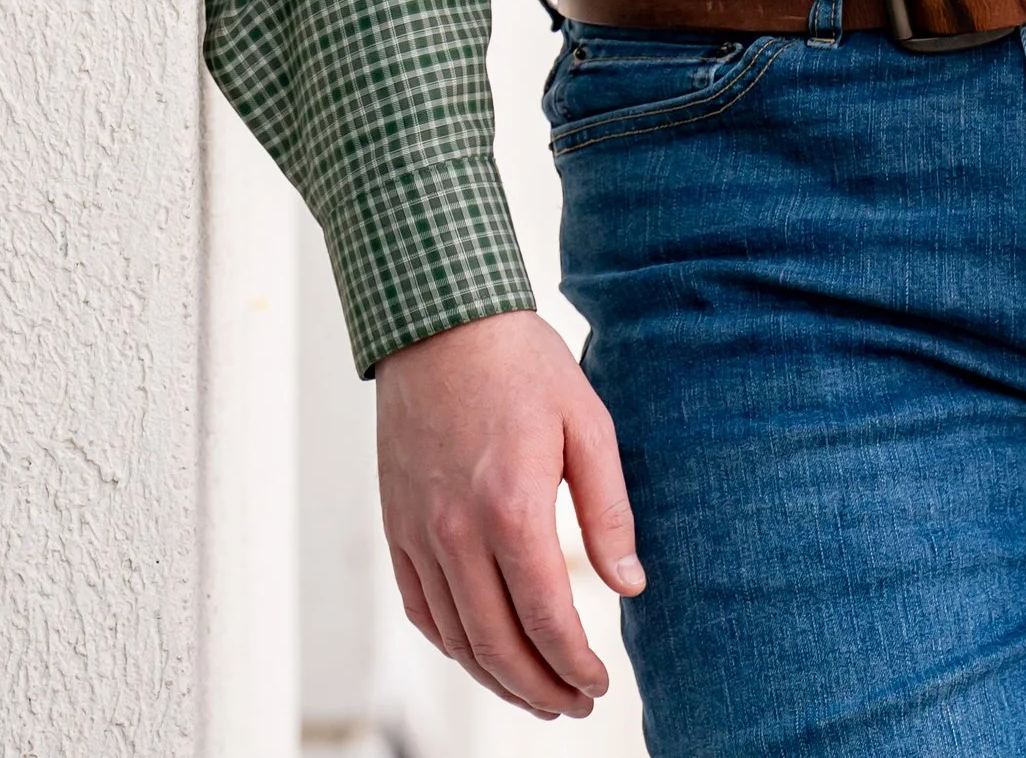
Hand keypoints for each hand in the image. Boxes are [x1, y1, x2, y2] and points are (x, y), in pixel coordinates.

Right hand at [376, 309, 643, 719]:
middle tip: (573, 703)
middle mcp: (456, 532)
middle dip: (539, 689)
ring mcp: (418, 533)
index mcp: (512, 507)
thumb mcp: (588, 423)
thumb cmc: (521, 364)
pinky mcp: (395, 525)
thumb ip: (609, 510)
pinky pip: (420, 608)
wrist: (439, 321)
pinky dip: (452, 644)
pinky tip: (481, 652)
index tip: (598, 683)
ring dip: (496, 679)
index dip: (574, 664)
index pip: (545, 618)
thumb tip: (629, 584)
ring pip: (455, 638)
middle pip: (497, 645)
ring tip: (535, 693)